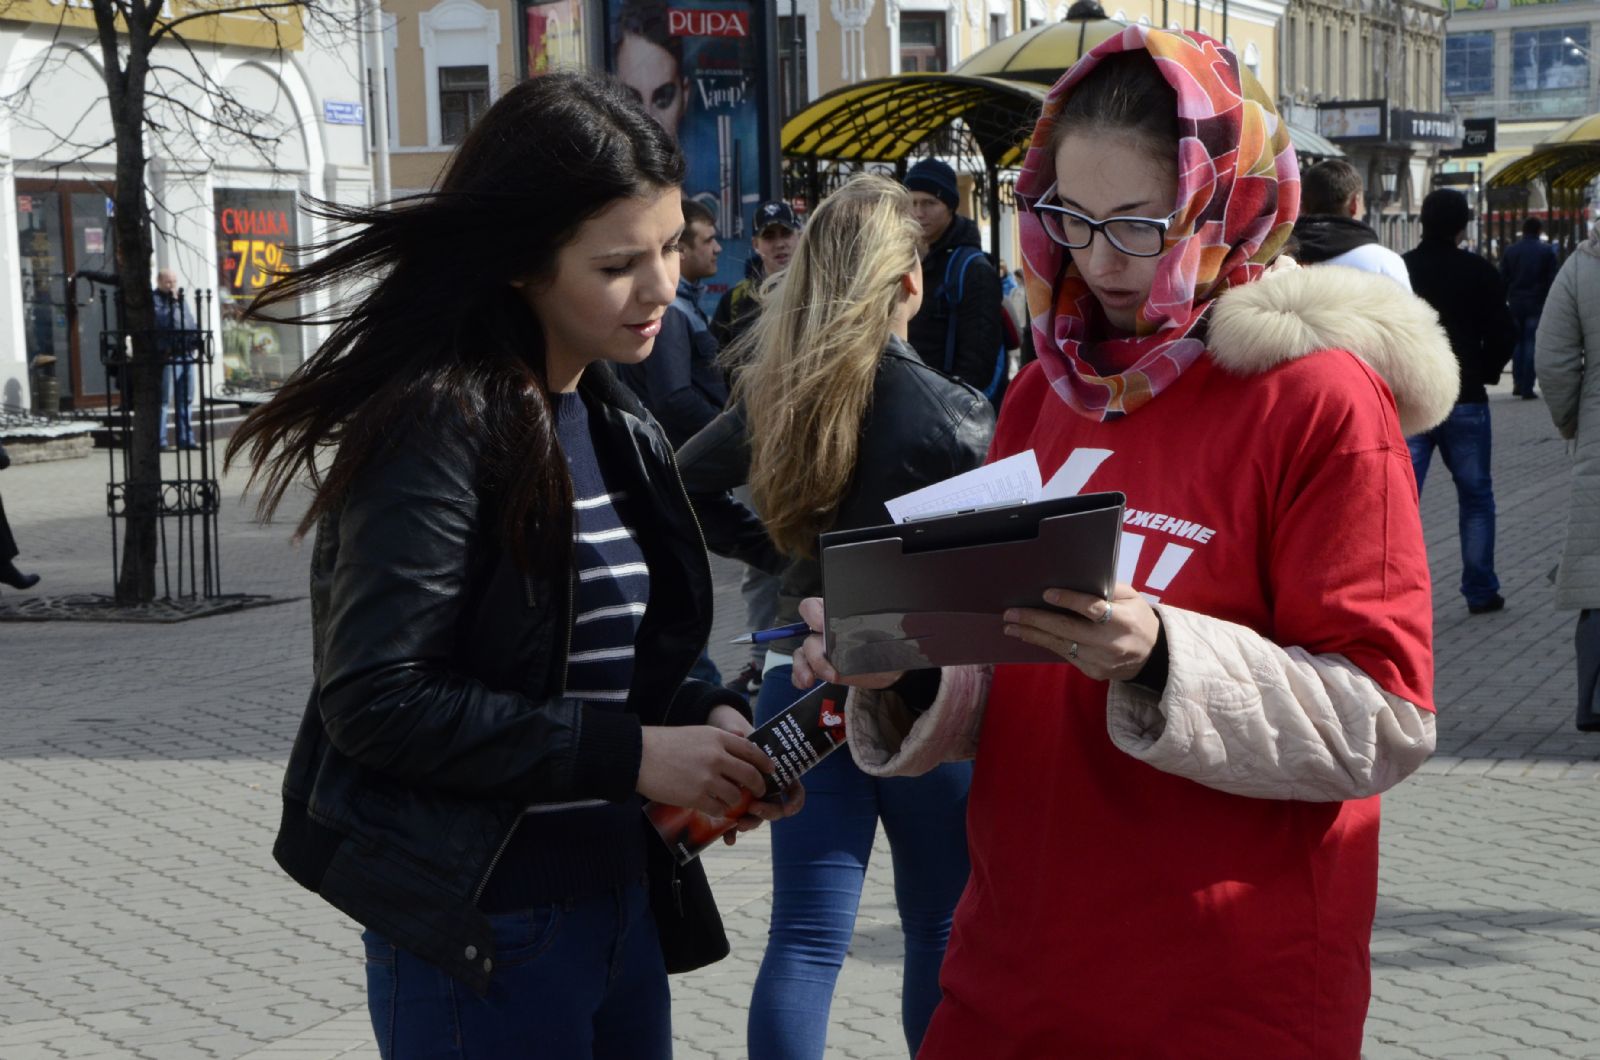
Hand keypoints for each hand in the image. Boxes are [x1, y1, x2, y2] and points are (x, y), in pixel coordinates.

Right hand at [636, 725, 773, 816]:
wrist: (638, 756)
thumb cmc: (664, 744)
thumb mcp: (696, 733)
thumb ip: (719, 741)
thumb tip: (741, 744)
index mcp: (717, 738)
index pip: (751, 750)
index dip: (764, 762)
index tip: (769, 769)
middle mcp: (717, 757)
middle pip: (750, 775)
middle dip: (758, 786)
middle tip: (758, 791)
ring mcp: (707, 778)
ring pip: (736, 796)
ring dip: (737, 802)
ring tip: (732, 802)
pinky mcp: (696, 796)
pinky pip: (719, 809)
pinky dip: (721, 811)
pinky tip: (716, 809)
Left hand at [704, 703, 802, 845]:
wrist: (712, 740)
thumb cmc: (731, 732)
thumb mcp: (736, 729)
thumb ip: (738, 733)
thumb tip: (739, 734)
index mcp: (774, 771)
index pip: (793, 789)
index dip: (795, 801)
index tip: (788, 808)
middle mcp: (765, 787)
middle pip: (776, 807)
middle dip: (768, 812)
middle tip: (754, 808)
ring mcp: (750, 797)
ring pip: (757, 817)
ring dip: (751, 823)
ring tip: (738, 825)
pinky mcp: (733, 805)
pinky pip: (736, 822)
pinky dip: (733, 832)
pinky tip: (727, 838)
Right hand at [791, 597, 903, 690]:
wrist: (892, 667)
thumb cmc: (888, 642)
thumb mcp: (884, 628)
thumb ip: (880, 624)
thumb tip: (896, 621)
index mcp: (834, 614)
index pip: (812, 608)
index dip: (813, 615)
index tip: (821, 626)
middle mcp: (824, 630)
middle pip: (808, 637)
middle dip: (816, 654)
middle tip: (831, 669)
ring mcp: (820, 650)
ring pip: (801, 654)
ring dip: (803, 667)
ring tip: (809, 679)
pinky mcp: (820, 667)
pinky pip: (803, 669)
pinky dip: (799, 676)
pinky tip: (805, 682)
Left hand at [1002, 582, 1158, 681]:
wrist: (1152, 656)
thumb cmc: (1137, 618)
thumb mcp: (1132, 598)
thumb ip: (1107, 589)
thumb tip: (1076, 578)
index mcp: (1123, 620)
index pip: (1093, 609)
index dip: (1069, 601)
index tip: (1046, 594)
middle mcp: (1110, 642)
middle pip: (1068, 630)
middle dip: (1036, 620)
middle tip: (1011, 613)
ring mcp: (1100, 660)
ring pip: (1060, 645)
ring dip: (1032, 635)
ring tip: (1010, 626)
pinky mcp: (1092, 671)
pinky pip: (1065, 655)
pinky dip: (1046, 644)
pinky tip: (1029, 635)